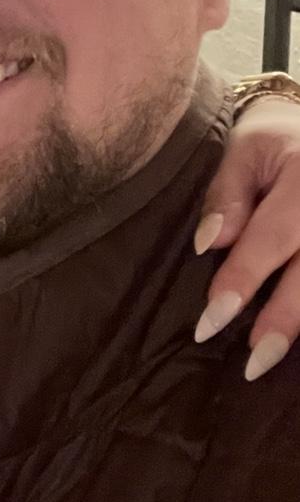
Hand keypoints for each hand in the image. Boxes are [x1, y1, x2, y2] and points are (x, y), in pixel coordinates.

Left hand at [196, 95, 299, 379]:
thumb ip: (226, 196)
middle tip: (253, 362)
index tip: (211, 320)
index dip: (242, 281)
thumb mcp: (242, 151)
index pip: (271, 239)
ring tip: (274, 358)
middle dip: (285, 320)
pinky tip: (298, 338)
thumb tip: (210, 245)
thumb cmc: (273, 139)